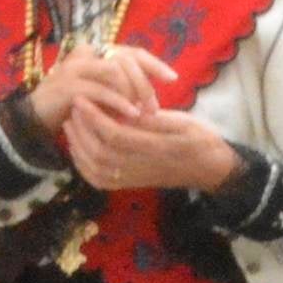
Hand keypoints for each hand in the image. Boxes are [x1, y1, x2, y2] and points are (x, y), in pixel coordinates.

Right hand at [21, 44, 174, 143]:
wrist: (35, 120)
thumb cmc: (73, 109)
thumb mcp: (101, 95)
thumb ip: (120, 89)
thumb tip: (151, 96)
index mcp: (95, 52)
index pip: (131, 52)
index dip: (154, 64)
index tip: (173, 78)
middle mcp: (85, 54)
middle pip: (125, 60)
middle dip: (144, 84)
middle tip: (155, 108)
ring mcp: (75, 67)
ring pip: (115, 72)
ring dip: (132, 93)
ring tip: (143, 113)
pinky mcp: (68, 85)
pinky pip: (101, 91)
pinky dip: (118, 103)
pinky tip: (130, 115)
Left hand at [63, 88, 242, 196]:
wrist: (211, 169)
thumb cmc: (200, 138)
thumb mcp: (183, 122)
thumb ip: (154, 120)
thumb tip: (126, 112)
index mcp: (157, 147)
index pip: (115, 134)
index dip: (94, 117)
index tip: (82, 98)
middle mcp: (142, 167)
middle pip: (100, 153)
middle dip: (81, 130)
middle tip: (73, 107)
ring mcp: (135, 178)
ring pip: (96, 168)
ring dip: (78, 146)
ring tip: (71, 124)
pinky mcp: (130, 184)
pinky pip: (100, 180)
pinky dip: (83, 166)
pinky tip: (77, 148)